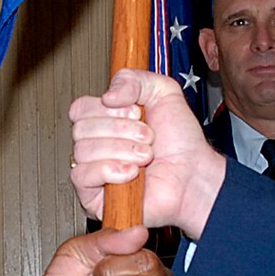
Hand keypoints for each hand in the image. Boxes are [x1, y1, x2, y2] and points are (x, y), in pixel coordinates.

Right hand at [69, 70, 225, 238]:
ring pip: (82, 150)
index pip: (80, 108)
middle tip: (147, 137)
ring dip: (122, 150)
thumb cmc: (181, 142)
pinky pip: (81, 175)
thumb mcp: (163, 92)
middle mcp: (97, 146)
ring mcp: (94, 171)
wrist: (194, 175)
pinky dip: (109, 170)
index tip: (135, 111)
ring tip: (146, 156)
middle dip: (121, 129)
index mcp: (106, 122)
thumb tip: (106, 95)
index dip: (106, 108)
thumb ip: (134, 79)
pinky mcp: (94, 196)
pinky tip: (131, 173)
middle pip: (81, 128)